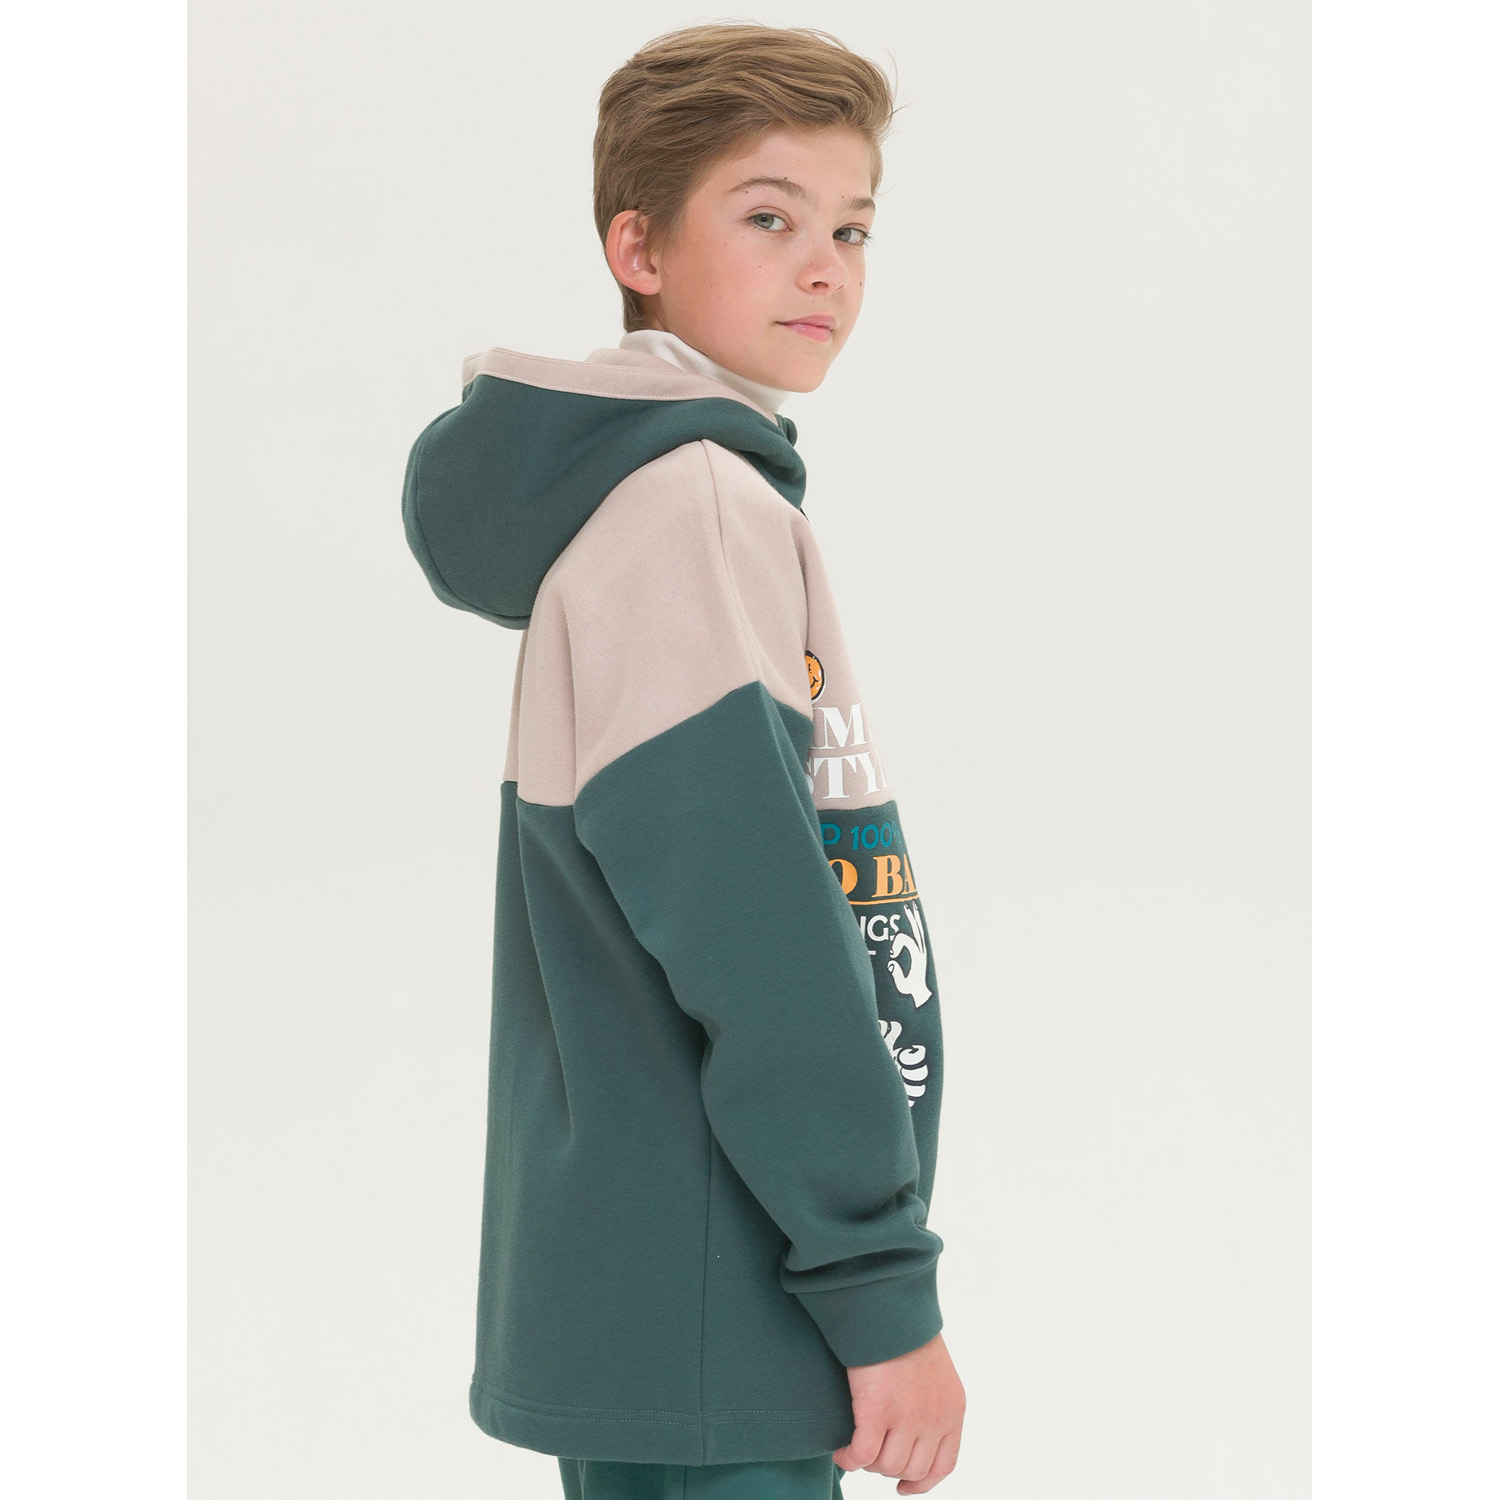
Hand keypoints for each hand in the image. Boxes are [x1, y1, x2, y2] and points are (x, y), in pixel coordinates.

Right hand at [831, 1331, 964, 1493]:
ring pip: (885, 1466)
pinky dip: (848, 1459)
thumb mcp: (934, 1371)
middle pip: (911, 1469)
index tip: (903, 1486)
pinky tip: (841, 1451)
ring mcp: (907, 1418)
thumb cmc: (904, 1330)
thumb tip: (911, 1429)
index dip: (921, 1483)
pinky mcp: (876, 1412)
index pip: (943, 1465)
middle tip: (869, 1452)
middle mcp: (934, 1419)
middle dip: (888, 1467)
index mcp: (952, 1410)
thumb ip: (930, 1402)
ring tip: (854, 1446)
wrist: (888, 1304)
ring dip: (867, 1463)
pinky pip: (862, 1455)